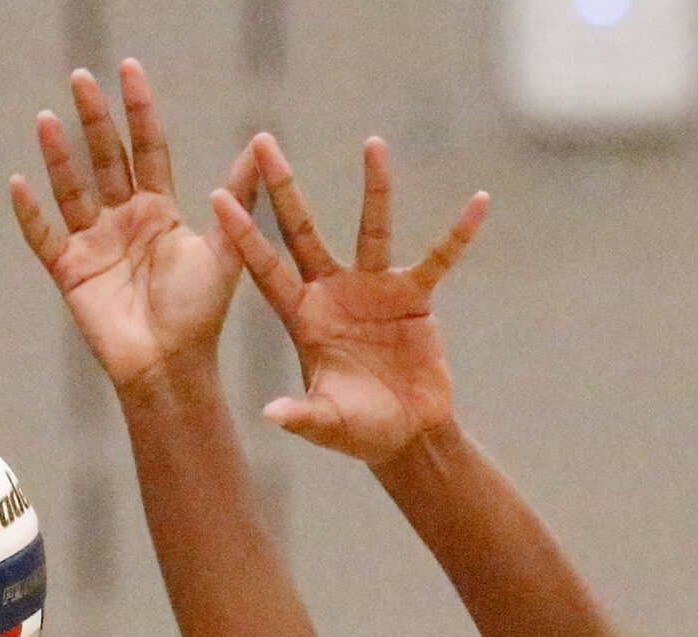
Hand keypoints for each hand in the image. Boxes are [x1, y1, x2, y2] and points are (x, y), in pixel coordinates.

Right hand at [10, 60, 255, 402]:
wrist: (170, 367)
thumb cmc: (200, 315)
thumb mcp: (225, 250)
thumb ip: (239, 198)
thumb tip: (260, 145)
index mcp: (159, 210)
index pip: (146, 148)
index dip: (138, 110)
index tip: (129, 69)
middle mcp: (124, 220)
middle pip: (105, 159)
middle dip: (93, 119)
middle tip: (80, 77)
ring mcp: (94, 244)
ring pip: (72, 189)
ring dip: (58, 156)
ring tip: (47, 118)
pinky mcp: (70, 273)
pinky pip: (43, 238)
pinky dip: (31, 214)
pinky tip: (20, 183)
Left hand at [212, 135, 486, 467]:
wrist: (404, 435)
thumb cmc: (357, 432)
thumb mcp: (326, 424)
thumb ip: (301, 416)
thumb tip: (270, 415)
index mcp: (302, 319)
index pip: (265, 270)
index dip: (243, 235)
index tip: (218, 196)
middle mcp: (332, 293)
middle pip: (301, 230)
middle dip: (283, 187)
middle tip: (262, 140)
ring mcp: (373, 290)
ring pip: (372, 229)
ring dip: (375, 189)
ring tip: (373, 143)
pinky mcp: (414, 297)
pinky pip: (439, 258)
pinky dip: (458, 235)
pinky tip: (478, 202)